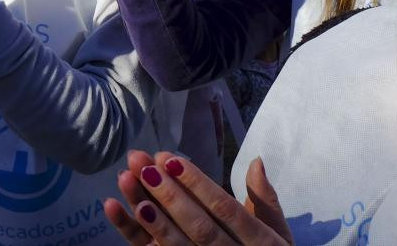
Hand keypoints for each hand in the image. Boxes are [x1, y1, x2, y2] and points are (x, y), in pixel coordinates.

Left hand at [104, 150, 291, 245]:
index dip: (196, 184)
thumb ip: (265, 199)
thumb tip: (256, 161)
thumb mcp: (278, 231)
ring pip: (177, 245)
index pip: (223, 209)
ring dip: (150, 217)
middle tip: (143, 164)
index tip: (170, 158)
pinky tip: (118, 211)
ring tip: (127, 185)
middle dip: (168, 195)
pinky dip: (138, 235)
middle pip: (197, 226)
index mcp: (258, 241)